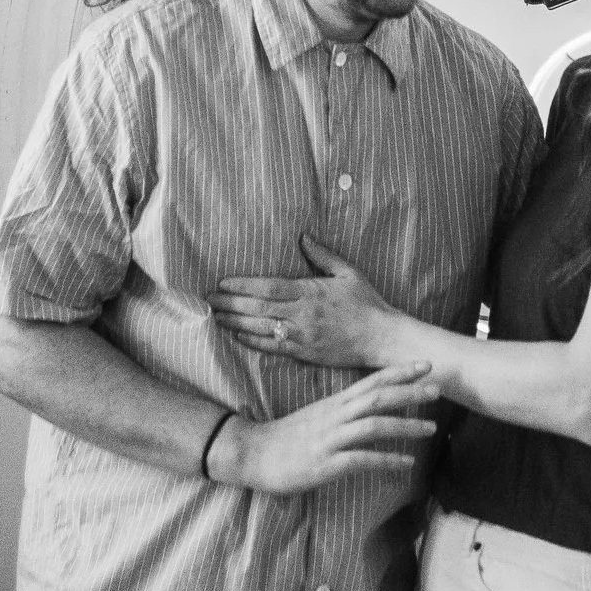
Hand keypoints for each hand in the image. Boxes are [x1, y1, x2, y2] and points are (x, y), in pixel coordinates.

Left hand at [214, 240, 403, 370]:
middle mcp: (302, 314)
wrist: (382, 337)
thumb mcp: (348, 272)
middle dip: (230, 303)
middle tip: (207, 299)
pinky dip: (253, 341)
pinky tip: (238, 335)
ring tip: (215, 317)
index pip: (268, 287)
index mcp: (310, 291)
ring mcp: (302, 335)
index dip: (242, 285)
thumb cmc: (367, 303)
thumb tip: (303, 236)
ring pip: (261, 328)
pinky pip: (273, 347)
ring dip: (235, 322)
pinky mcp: (305, 353)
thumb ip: (323, 255)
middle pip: (258, 307)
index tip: (222, 282)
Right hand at [217, 365, 439, 495]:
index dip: (399, 371)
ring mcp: (331, 439)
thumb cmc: (286, 438)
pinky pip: (362, 459)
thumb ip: (342, 412)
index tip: (424, 364)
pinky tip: (406, 463)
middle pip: (377, 397)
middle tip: (438, 388)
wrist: (252, 453)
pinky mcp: (326, 463)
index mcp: (334, 404)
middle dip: (409, 391)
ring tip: (430, 428)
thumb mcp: (316, 417)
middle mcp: (335, 416)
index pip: (370, 381)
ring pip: (373, 425)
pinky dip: (387, 460)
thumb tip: (368, 410)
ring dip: (405, 425)